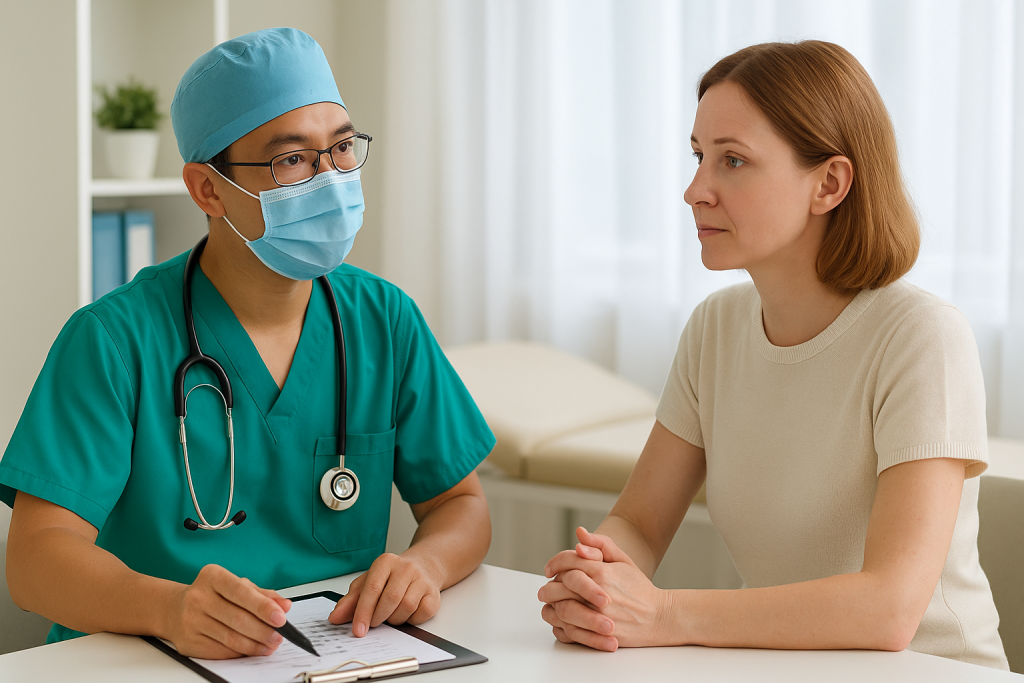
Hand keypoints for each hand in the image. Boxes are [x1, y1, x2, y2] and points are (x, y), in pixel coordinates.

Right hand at [164, 564, 291, 658]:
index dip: (262, 606)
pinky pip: (220, 650)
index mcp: (212, 576)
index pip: (240, 592)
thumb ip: (262, 594)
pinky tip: (252, 650)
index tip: (281, 617)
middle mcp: (198, 597)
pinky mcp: (188, 642)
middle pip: (237, 618)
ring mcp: (191, 620)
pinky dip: (240, 652)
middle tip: (279, 636)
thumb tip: (285, 605)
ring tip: (270, 645)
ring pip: (230, 638)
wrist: (175, 610)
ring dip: (254, 645)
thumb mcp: (237, 586)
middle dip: (263, 630)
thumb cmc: (213, 595)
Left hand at [328, 553, 440, 635]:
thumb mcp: (368, 583)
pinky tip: (406, 613)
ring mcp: (422, 579)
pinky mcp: (434, 593)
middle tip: (374, 623)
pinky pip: (421, 613)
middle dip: (379, 617)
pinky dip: (411, 619)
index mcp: (385, 562)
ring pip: (406, 607)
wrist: (423, 567)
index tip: (358, 630)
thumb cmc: (392, 577)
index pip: (372, 588)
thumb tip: (335, 617)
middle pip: (390, 599)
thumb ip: (351, 600)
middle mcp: (405, 568)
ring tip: (391, 615)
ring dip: (395, 619)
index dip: (363, 612)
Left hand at [539, 527, 671, 649]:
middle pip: (560, 586)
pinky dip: (560, 625)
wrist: (659, 617)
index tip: (549, 569)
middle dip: (548, 587)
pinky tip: (560, 621)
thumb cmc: (639, 588)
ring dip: (551, 606)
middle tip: (544, 589)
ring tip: (549, 604)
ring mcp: (598, 615)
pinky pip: (570, 630)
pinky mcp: (599, 634)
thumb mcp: (623, 560)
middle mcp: (597, 592)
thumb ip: (601, 544)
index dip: (555, 563)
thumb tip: (579, 533)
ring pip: (562, 609)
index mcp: (602, 572)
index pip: (568, 562)